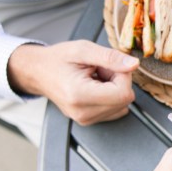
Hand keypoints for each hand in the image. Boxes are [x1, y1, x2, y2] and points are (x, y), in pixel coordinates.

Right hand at [8, 41, 137, 125]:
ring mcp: (85, 119)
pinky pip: (114, 109)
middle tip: (99, 70)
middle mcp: (83, 113)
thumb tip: (133, 65)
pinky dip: (110, 96)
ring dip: (114, 89)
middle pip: (125, 100)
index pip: (123, 93)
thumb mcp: (83, 50)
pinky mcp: (88, 121)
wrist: (38, 72)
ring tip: (95, 78)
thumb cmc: (57, 60)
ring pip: (122, 105)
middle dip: (118, 81)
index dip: (123, 76)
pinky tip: (95, 87)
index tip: (109, 66)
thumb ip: (110, 57)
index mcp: (80, 96)